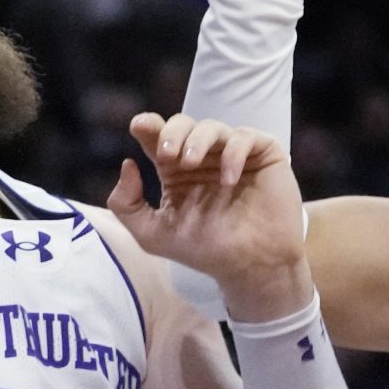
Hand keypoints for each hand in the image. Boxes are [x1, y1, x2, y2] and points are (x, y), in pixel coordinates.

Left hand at [108, 112, 310, 321]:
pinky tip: (228, 180)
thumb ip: (126, 204)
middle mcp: (204, 158)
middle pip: (183, 124)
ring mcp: (233, 154)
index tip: (139, 127)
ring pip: (212, 127)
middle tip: (166, 155)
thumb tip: (128, 163)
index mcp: (176, 171)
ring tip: (188, 162)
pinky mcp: (262, 155)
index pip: (158, 139)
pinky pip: (245, 137)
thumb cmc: (205, 250)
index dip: (148, 126)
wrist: (251, 265)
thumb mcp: (152, 234)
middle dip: (171, 133)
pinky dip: (233, 153)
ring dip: (197, 140)